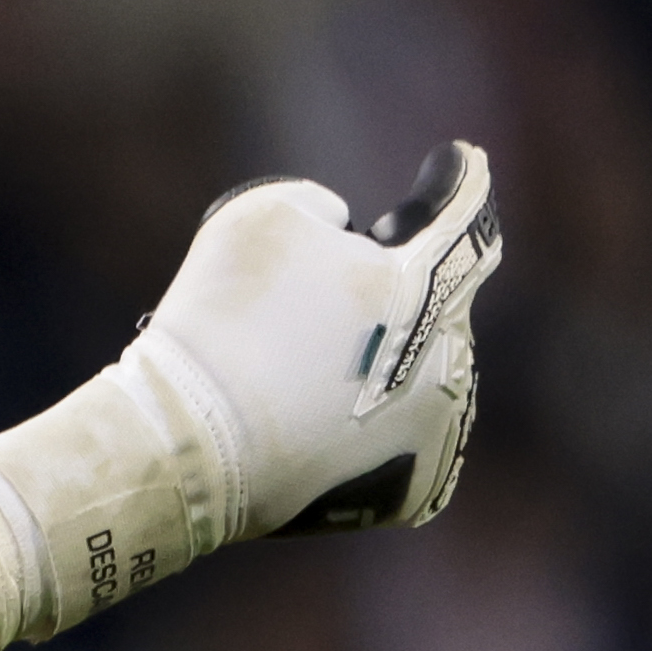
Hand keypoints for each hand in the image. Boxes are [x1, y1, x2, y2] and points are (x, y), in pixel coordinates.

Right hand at [151, 141, 498, 538]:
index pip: (465, 213)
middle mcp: (452, 358)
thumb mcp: (256, 215)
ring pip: (423, 376)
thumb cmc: (219, 321)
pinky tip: (318, 429)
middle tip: (314, 306)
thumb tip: (341, 236)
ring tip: (301, 378)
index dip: (459, 179)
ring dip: (381, 365)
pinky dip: (370, 430)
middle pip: (435, 304)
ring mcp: (440, 430)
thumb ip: (318, 205)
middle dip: (387, 295)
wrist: (186, 443)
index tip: (457, 162)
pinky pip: (406, 441)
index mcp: (427, 284)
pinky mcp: (415, 489)